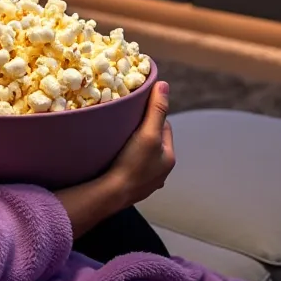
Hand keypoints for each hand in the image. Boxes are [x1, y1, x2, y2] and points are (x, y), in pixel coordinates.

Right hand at [53, 81, 174, 236]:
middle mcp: (161, 172)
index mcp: (169, 158)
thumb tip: (164, 85)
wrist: (111, 195)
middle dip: (144, 132)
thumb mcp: (148, 133)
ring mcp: (147, 182)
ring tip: (119, 139)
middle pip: (154, 142)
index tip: (139, 110)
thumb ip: (157, 109)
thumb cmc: (132, 164)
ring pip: (143, 156)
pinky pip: (131, 168)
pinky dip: (126, 162)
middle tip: (126, 123)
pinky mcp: (131, 188)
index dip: (153, 115)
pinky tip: (116, 158)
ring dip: (134, 147)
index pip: (164, 127)